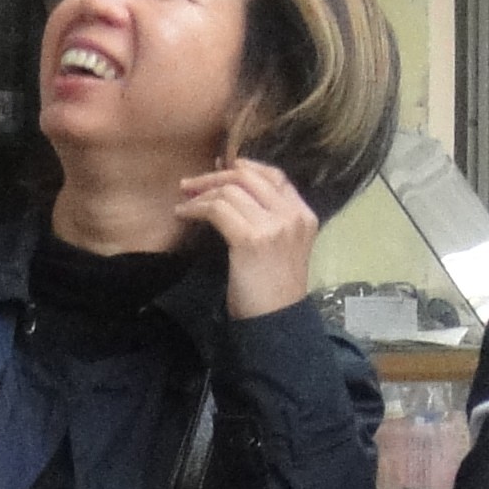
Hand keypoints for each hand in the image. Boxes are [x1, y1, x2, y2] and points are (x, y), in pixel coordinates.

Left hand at [177, 157, 322, 320]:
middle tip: (190, 185)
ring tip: (184, 203)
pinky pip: (217, 210)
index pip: (275, 176)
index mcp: (303, 215)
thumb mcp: (281, 246)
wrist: (276, 321)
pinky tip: (184, 215)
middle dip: (215, 176)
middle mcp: (291, 215)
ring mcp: (273, 226)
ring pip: (229, 192)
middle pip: (249, 178)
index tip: (220, 168)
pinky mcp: (250, 239)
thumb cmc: (272, 290)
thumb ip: (268, 218)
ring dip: (201, 194)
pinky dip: (196, 209)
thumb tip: (231, 189)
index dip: (244, 167)